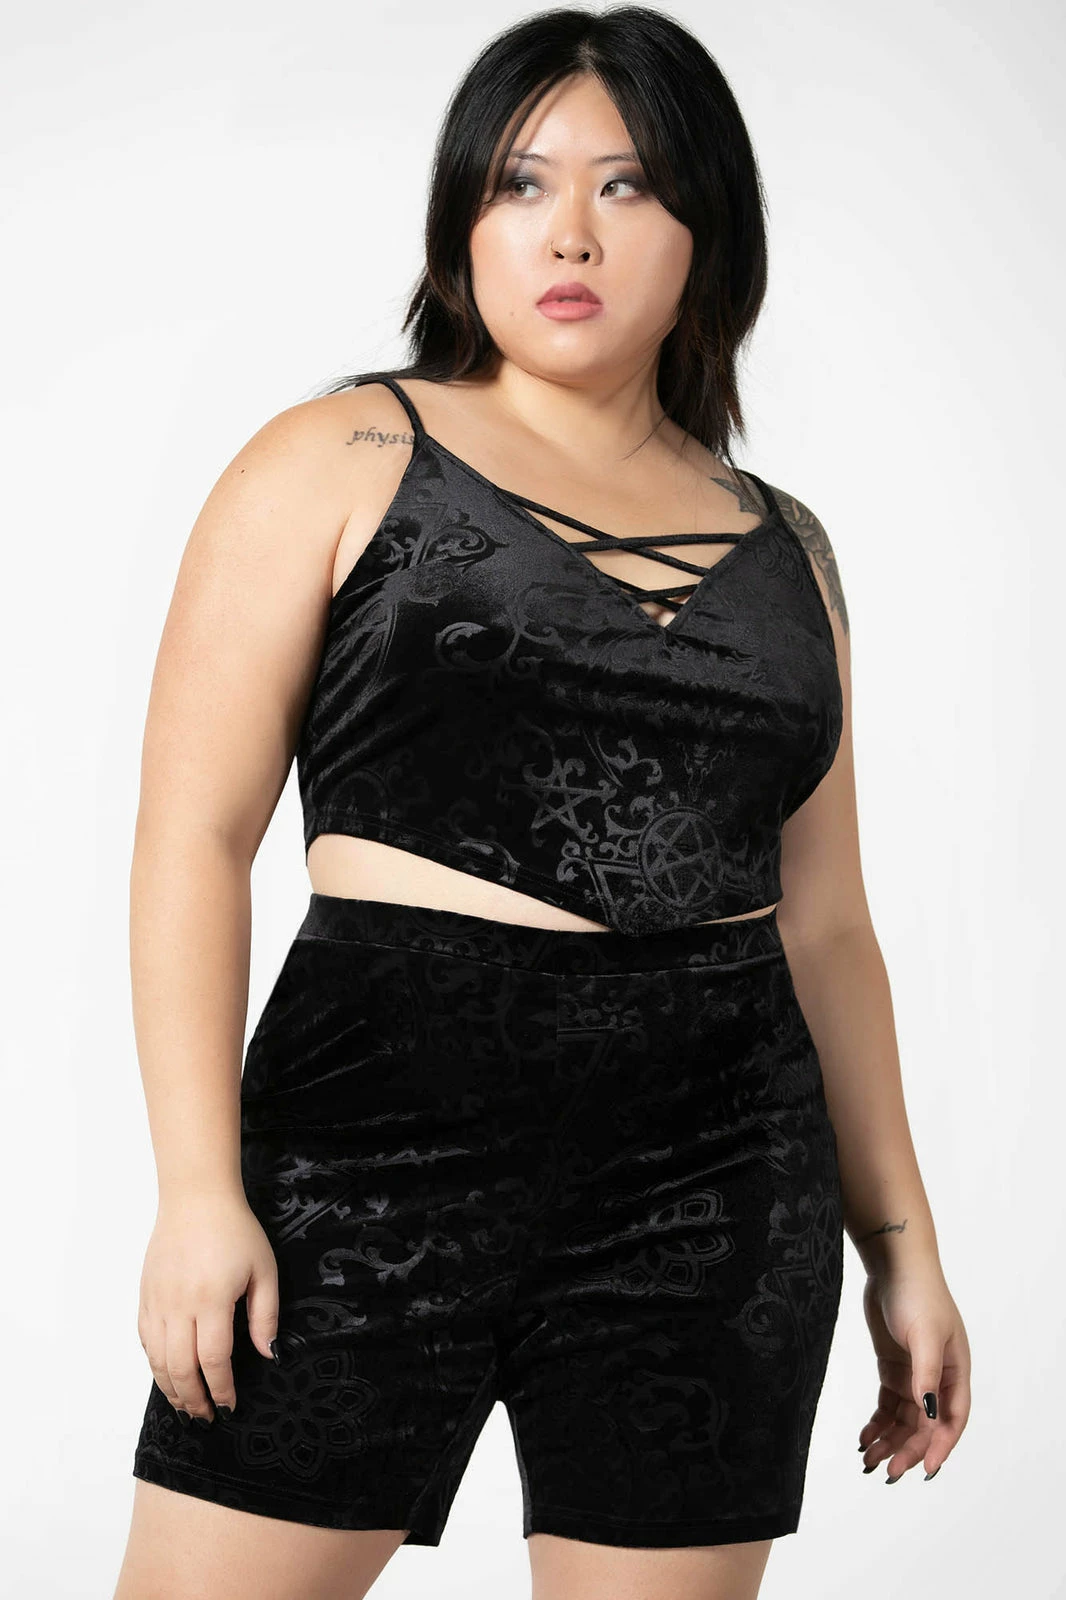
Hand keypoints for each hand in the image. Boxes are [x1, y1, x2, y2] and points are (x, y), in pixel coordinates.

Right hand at [137, 1189, 278, 1422]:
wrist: (196, 1199)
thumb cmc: (235, 1231)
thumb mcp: (264, 1270)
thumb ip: (265, 1316)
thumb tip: (266, 1355)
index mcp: (212, 1300)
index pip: (214, 1360)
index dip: (222, 1389)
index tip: (231, 1406)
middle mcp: (179, 1305)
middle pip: (180, 1368)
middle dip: (193, 1400)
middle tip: (206, 1418)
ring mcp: (157, 1301)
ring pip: (157, 1359)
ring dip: (170, 1388)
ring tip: (185, 1406)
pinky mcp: (145, 1295)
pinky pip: (145, 1339)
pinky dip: (154, 1363)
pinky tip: (166, 1373)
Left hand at [858, 1265, 970, 1482]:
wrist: (893, 1265)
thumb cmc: (917, 1294)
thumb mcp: (923, 1335)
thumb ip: (925, 1375)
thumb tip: (929, 1413)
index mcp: (955, 1372)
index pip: (952, 1419)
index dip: (941, 1446)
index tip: (925, 1470)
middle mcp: (937, 1377)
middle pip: (925, 1425)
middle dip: (908, 1449)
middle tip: (888, 1471)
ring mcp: (913, 1373)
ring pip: (904, 1419)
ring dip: (889, 1441)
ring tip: (869, 1460)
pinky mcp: (893, 1367)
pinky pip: (887, 1405)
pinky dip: (878, 1423)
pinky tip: (865, 1438)